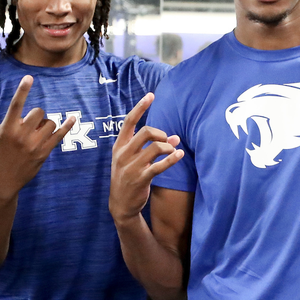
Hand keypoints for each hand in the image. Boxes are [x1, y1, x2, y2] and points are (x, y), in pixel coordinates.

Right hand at [0, 76, 75, 195]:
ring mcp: (34, 145)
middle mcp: (21, 135)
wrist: (2, 181)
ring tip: (38, 133)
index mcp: (7, 129)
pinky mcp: (44, 153)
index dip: (22, 90)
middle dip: (37, 115)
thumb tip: (25, 115)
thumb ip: (10, 123)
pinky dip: (67, 126)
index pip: (15, 105)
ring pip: (50, 122)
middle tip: (31, 125)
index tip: (29, 77)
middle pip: (38, 112)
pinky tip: (72, 118)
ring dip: (46, 124)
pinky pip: (59, 135)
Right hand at [109, 93, 182, 222]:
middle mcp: (123, 154)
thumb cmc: (128, 177)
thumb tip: (175, 137)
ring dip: (168, 147)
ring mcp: (131, 167)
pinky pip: (159, 165)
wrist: (121, 204)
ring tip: (173, 151)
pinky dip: (172, 159)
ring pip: (155, 147)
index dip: (140, 107)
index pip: (129, 121)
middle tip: (167, 140)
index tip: (151, 95)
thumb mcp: (131, 159)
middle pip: (146, 131)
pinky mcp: (141, 179)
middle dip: (161, 133)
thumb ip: (149, 146)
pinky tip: (180, 155)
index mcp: (119, 146)